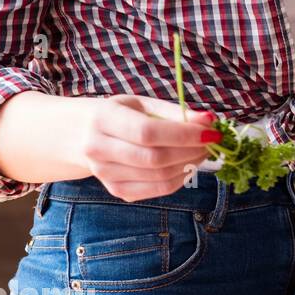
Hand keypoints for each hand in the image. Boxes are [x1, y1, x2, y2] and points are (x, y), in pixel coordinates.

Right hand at [74, 95, 218, 201]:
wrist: (83, 135)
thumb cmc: (121, 114)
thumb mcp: (143, 104)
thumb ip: (175, 112)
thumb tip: (208, 120)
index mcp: (103, 120)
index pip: (147, 132)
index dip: (184, 134)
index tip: (212, 132)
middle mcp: (98, 150)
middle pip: (155, 158)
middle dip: (192, 151)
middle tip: (211, 142)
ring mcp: (105, 174)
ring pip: (159, 177)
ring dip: (191, 165)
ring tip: (202, 151)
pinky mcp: (117, 190)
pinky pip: (158, 190)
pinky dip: (181, 178)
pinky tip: (188, 164)